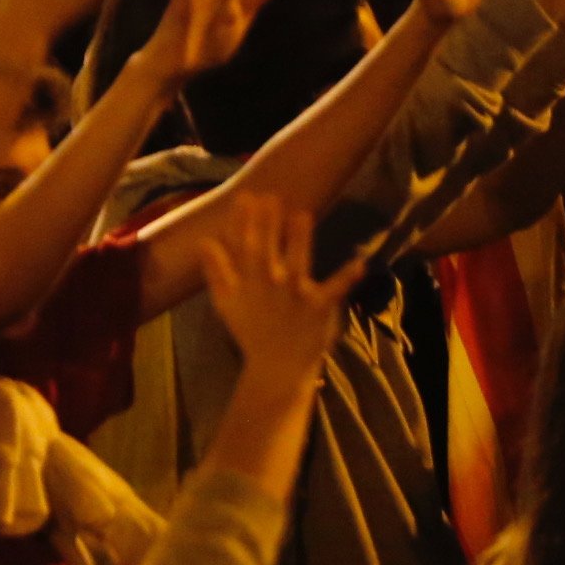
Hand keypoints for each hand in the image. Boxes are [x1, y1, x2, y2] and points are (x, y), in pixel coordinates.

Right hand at [195, 193, 348, 390]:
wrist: (277, 367)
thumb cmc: (252, 329)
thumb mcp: (226, 303)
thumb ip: (214, 272)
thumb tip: (204, 241)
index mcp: (247, 282)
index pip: (241, 247)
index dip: (241, 222)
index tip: (244, 197)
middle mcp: (268, 286)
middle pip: (265, 251)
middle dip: (266, 225)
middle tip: (269, 198)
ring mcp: (294, 297)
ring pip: (296, 264)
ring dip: (299, 241)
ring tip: (302, 216)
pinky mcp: (318, 308)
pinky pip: (333, 290)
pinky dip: (346, 278)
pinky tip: (360, 264)